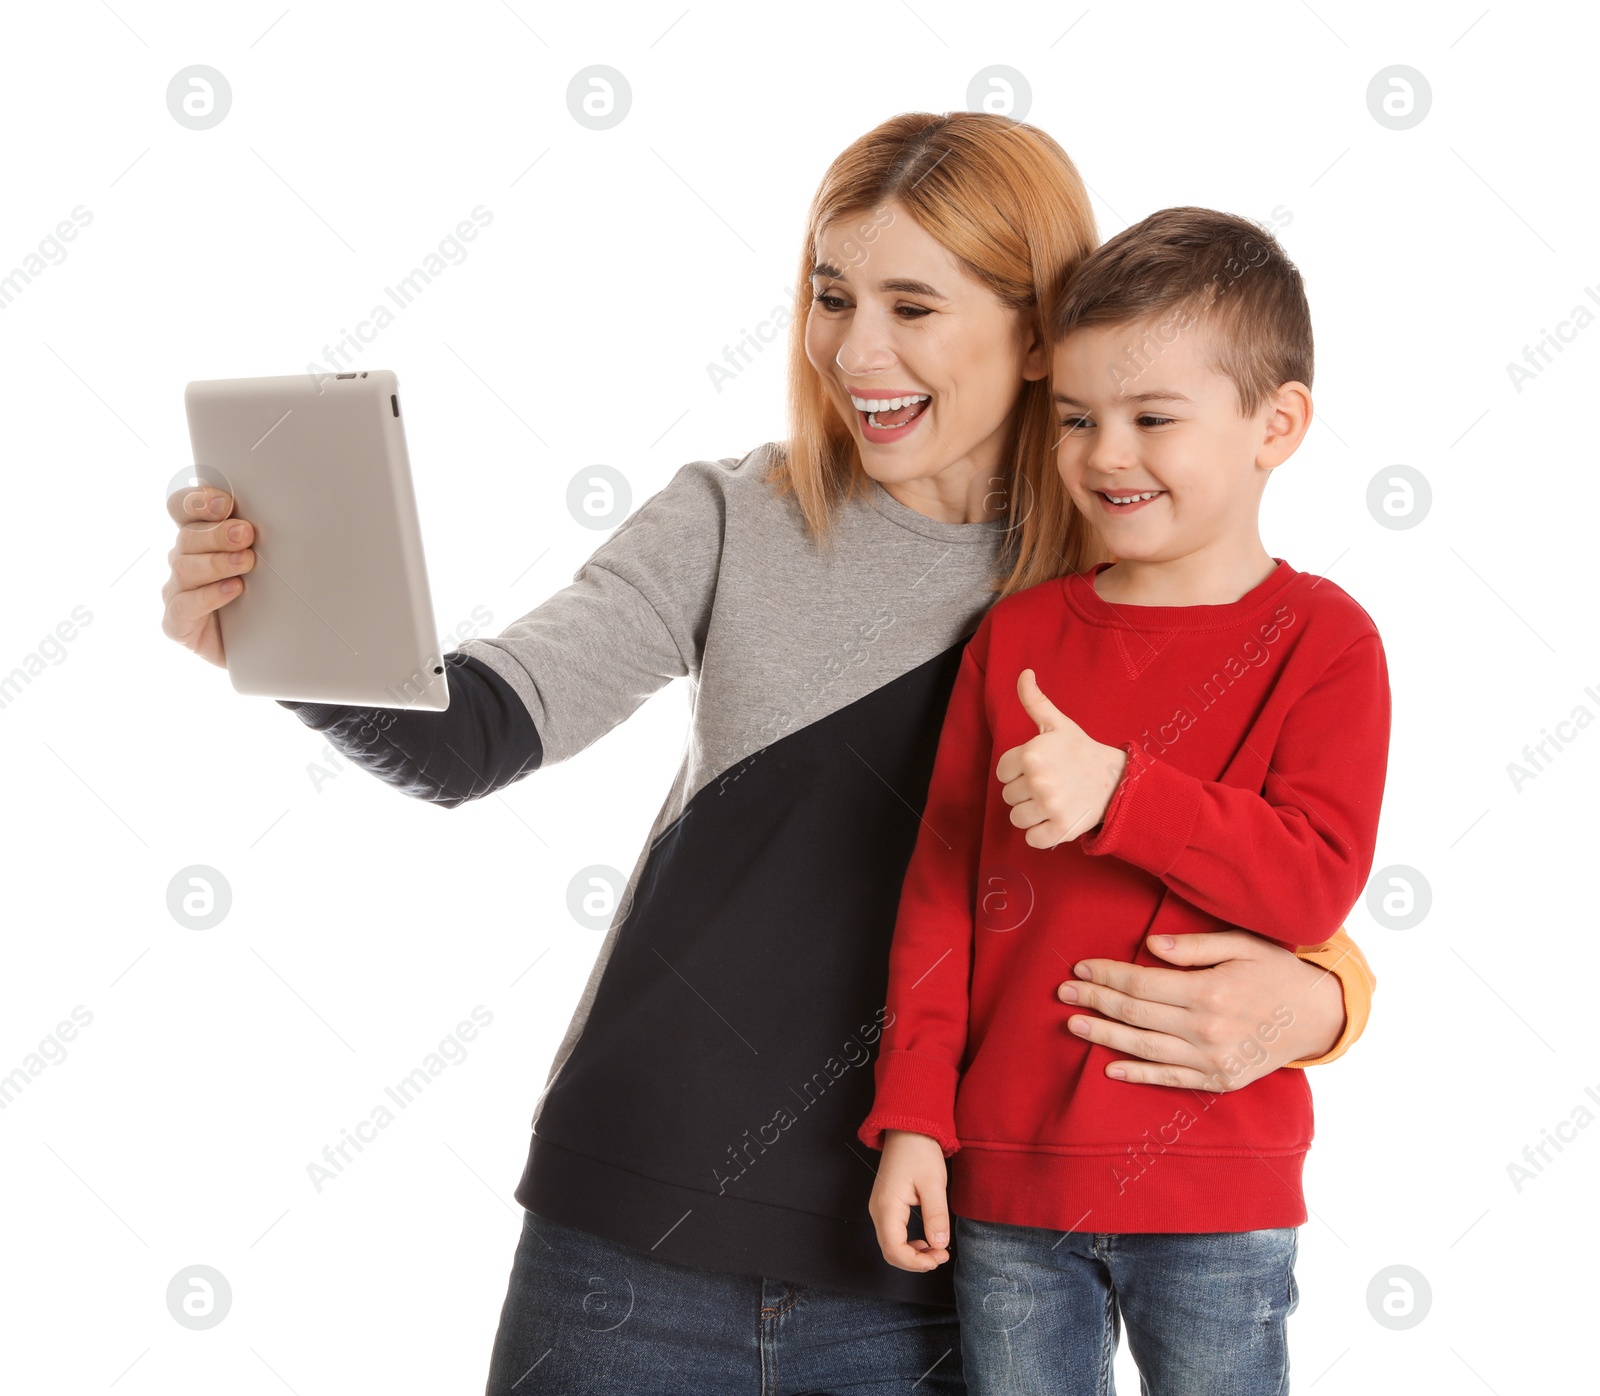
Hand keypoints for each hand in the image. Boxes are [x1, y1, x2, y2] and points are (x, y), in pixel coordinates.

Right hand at [161, 486, 254, 667]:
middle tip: (245, 533)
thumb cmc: (261, 596)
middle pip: (187, 536)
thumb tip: (282, 509)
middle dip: (217, 533)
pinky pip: (184, 605)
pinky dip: (209, 596)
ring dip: (217, 562)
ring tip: (247, 561)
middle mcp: (182, 561)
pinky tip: (234, 589)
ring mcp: (176, 592)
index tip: (226, 502)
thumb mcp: (264, 561)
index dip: (196, 502)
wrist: (259, 647)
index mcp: (198, 538)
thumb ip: (258, 537)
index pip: (181, 508)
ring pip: (185, 568)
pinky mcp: (176, 623)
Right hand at [867, 1130, 951, 1270]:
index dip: (917, 1263)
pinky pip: (892, 1234)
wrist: (908, 1129)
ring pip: (891, 1245)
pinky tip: (925, 1240)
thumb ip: (936, 1216)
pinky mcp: (885, 1205)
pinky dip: (908, 1244)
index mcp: (887, 1206)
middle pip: (890, 1252)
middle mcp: (878, 1210)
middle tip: (941, 1255)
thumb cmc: (919, 1151)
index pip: (894, 1250)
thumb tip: (939, 1244)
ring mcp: (879, 1208)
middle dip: (916, 1261)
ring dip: (913, 1254)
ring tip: (937, 1249)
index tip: (939, 1257)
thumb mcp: (933, 1183)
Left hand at [996, 669, 1128, 846]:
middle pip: (1008, 796)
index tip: (1038, 768)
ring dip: (1031, 813)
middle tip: (1049, 784)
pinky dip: (1041, 834)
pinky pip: (1032, 839)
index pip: (1002, 772)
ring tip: (1052, 801)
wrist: (1116, 780)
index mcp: (1031, 753)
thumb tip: (1024, 673)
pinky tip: (1055, 819)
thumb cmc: (1080, 751)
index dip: (1017, 771)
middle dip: (1025, 792)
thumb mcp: (1057, 724)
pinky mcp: (1060, 829)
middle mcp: (1038, 780)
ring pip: (1017, 818)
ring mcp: (1050, 806)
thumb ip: (1034, 701)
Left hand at [1059, 929, 1346, 1090]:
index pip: (1142, 982)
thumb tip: (1150, 947)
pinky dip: (1137, 1074)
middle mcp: (1207, 1028)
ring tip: (1073, 1024)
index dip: (1108, 974)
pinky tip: (1108, 1066)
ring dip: (1104, 1035)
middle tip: (1063, 991)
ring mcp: (1212, 1058)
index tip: (1080, 967)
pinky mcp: (1219, 1079)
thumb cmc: (1276, 971)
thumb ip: (1195, 946)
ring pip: (1145, 1047)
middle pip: (1136, 1013)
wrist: (1318, 1016)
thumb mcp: (1243, 944)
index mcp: (1210, 991)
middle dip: (1096, 1000)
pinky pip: (1170, 1078)